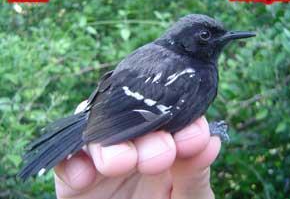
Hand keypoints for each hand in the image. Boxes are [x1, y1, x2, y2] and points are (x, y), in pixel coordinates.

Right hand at [53, 116, 220, 198]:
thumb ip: (194, 176)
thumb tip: (210, 140)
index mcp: (172, 148)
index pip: (175, 117)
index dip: (184, 120)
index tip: (194, 138)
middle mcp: (138, 149)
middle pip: (134, 117)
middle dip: (146, 130)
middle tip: (161, 155)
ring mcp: (105, 164)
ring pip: (97, 133)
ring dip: (107, 143)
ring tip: (120, 163)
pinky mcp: (76, 185)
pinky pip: (66, 163)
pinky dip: (73, 163)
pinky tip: (86, 177)